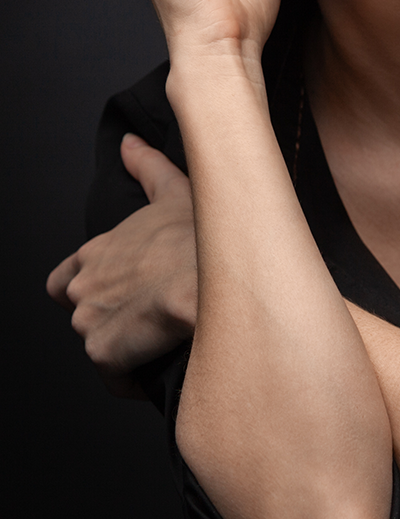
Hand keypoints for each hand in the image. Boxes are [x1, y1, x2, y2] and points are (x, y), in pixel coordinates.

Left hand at [47, 134, 197, 397]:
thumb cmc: (201, 236)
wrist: (215, 276)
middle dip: (115, 319)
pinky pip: (116, 376)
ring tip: (165, 339)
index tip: (120, 293)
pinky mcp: (104, 353)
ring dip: (129, 346)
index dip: (88, 289)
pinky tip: (165, 360)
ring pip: (102, 344)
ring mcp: (90, 320)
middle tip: (154, 316)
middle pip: (85, 315)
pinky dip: (137, 376)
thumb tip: (129, 143)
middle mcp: (84, 285)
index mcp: (97, 251)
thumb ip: (147, 166)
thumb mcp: (175, 190)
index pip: (65, 280)